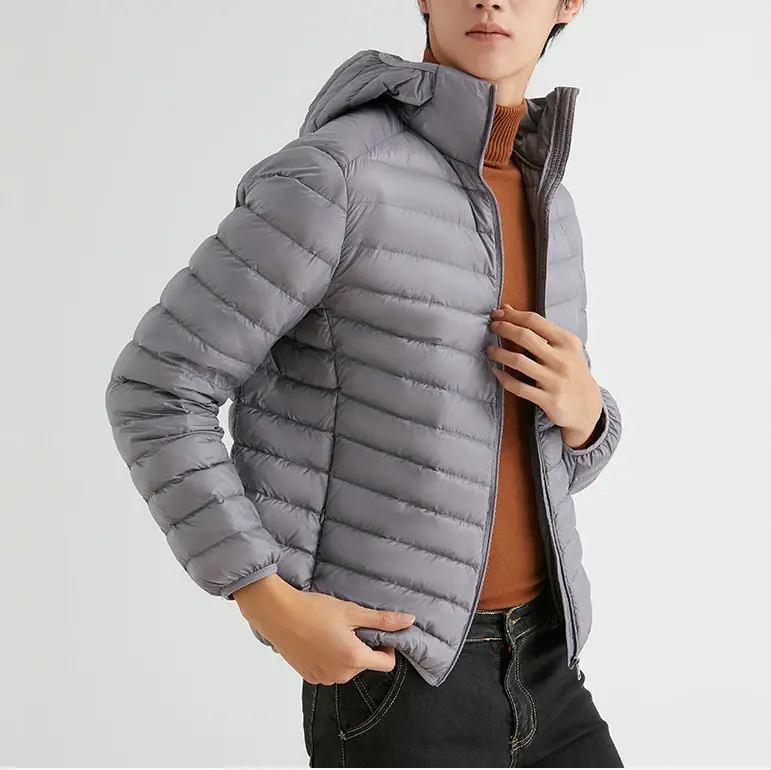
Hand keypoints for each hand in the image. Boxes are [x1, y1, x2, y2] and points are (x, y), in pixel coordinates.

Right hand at [233, 574, 415, 684]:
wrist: (278, 614)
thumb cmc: (314, 610)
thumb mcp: (352, 612)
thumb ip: (382, 620)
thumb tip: (409, 621)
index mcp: (354, 659)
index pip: (387, 664)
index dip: (387, 646)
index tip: (376, 632)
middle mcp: (340, 675)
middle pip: (365, 664)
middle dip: (362, 646)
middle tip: (348, 625)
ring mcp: (323, 678)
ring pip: (346, 667)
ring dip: (345, 652)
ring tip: (331, 630)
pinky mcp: (309, 676)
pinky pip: (329, 670)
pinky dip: (329, 657)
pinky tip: (318, 639)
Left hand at [486, 303, 602, 447]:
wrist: (588, 406)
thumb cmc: (572, 371)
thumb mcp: (564, 347)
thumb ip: (538, 329)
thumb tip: (507, 309)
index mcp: (567, 342)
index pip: (534, 321)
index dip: (512, 315)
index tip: (497, 314)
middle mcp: (561, 359)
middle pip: (524, 337)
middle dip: (503, 329)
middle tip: (492, 328)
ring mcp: (554, 380)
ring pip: (518, 361)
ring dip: (499, 353)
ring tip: (489, 350)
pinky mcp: (548, 400)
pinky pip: (519, 387)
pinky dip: (504, 378)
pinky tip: (496, 371)